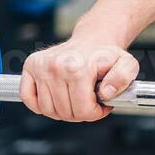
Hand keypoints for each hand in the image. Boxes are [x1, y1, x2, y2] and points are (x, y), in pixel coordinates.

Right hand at [21, 36, 138, 121]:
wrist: (92, 41)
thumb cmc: (106, 56)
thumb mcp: (127, 64)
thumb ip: (123, 78)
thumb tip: (106, 93)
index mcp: (78, 67)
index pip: (82, 110)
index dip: (95, 113)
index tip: (101, 105)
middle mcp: (55, 66)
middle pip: (64, 112)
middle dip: (80, 113)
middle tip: (89, 101)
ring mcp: (40, 66)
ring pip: (47, 109)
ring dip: (62, 110)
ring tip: (75, 98)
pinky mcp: (30, 66)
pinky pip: (28, 99)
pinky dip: (41, 105)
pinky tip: (56, 98)